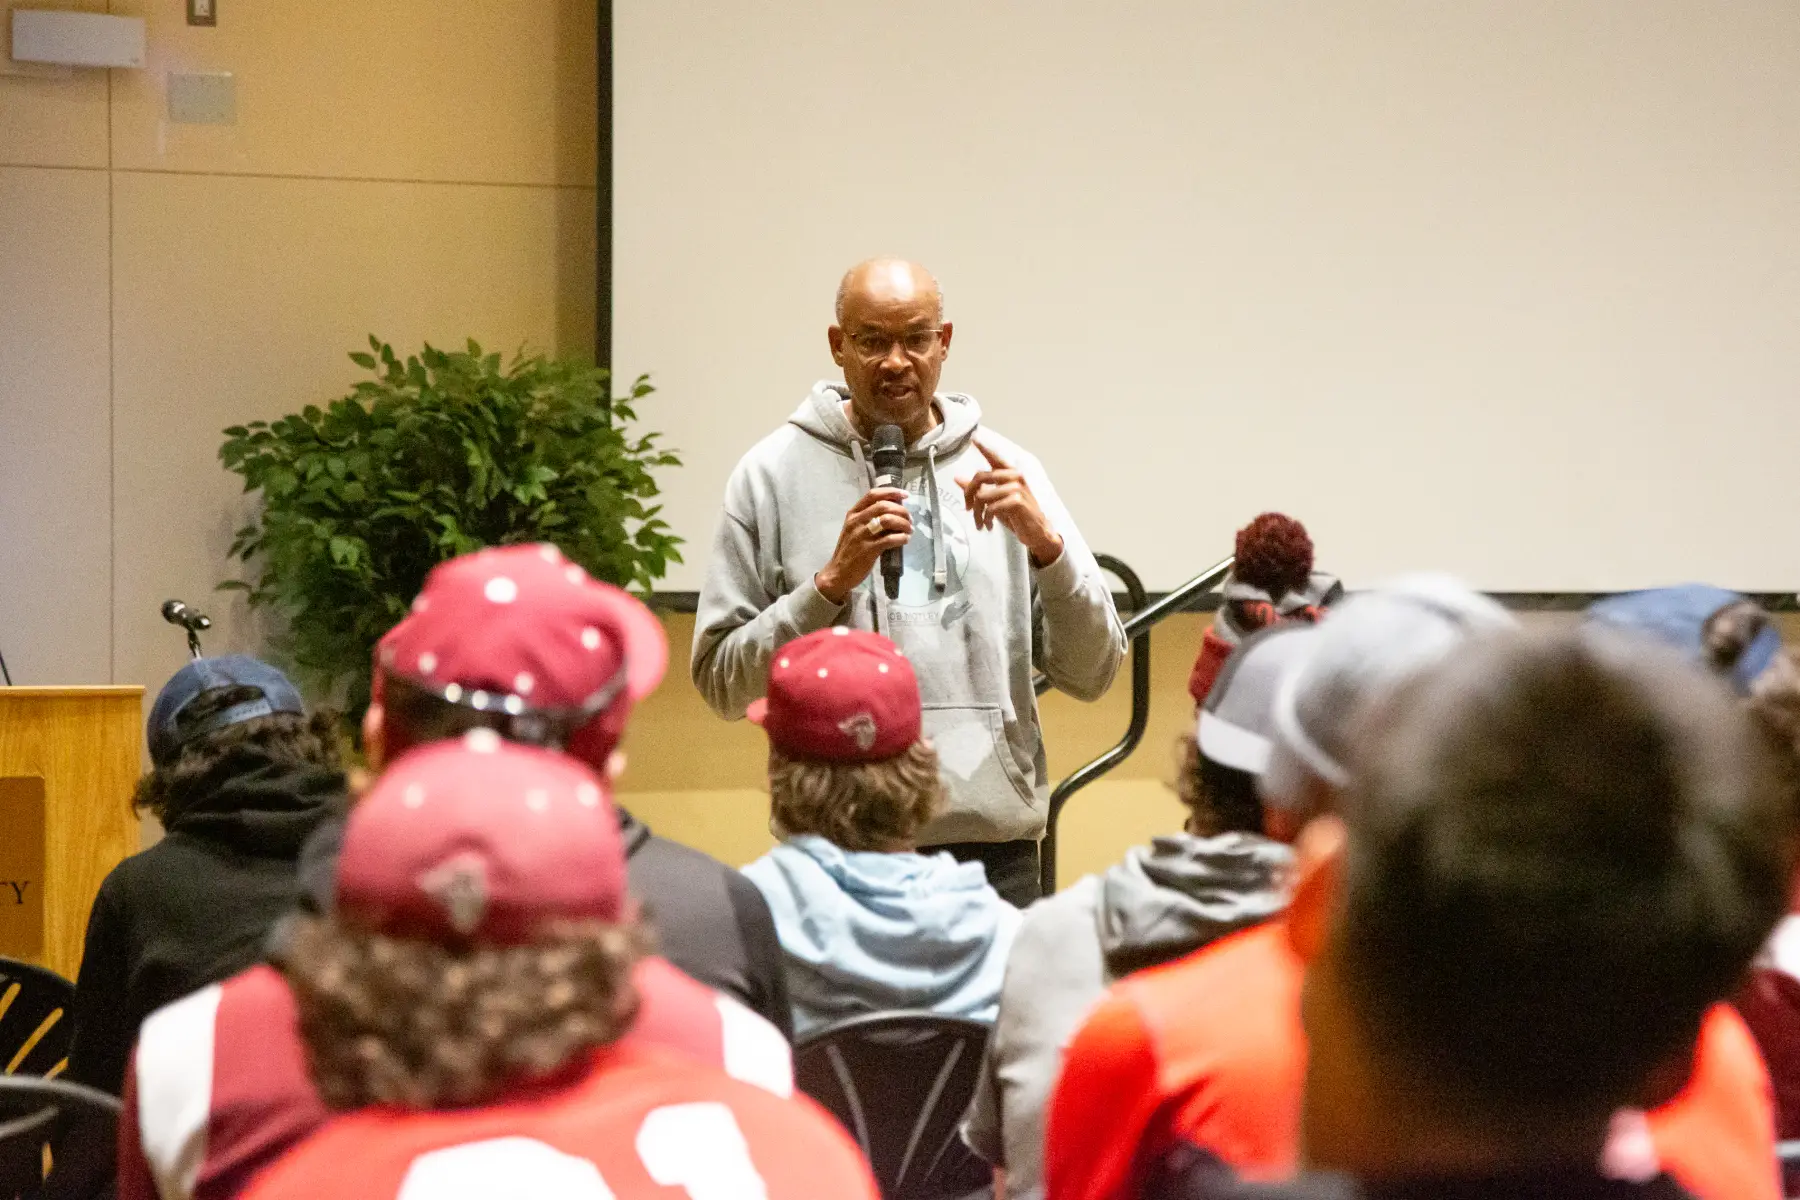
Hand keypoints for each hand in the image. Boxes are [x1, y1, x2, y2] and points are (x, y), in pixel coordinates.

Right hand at [815, 487, 911, 603]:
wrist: (838, 573)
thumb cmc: (849, 550)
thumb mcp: (854, 529)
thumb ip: (869, 519)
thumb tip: (894, 512)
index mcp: (853, 514)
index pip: (873, 494)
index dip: (891, 492)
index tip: (905, 495)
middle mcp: (856, 521)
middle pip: (883, 506)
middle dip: (902, 511)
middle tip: (910, 520)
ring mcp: (861, 535)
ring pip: (888, 520)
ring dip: (903, 524)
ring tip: (909, 530)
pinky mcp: (868, 550)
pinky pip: (889, 539)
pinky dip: (901, 538)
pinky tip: (905, 540)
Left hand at [956, 441, 1062, 565]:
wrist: (1036, 532)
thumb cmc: (1016, 516)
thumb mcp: (993, 502)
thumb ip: (977, 489)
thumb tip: (957, 478)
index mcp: (1008, 474)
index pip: (994, 457)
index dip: (983, 447)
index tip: (973, 438)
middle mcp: (1013, 476)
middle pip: (980, 477)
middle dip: (968, 495)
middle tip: (967, 509)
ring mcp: (1017, 487)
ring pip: (982, 496)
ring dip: (977, 513)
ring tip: (981, 523)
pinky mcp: (1018, 500)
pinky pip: (992, 507)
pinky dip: (987, 518)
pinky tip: (989, 525)